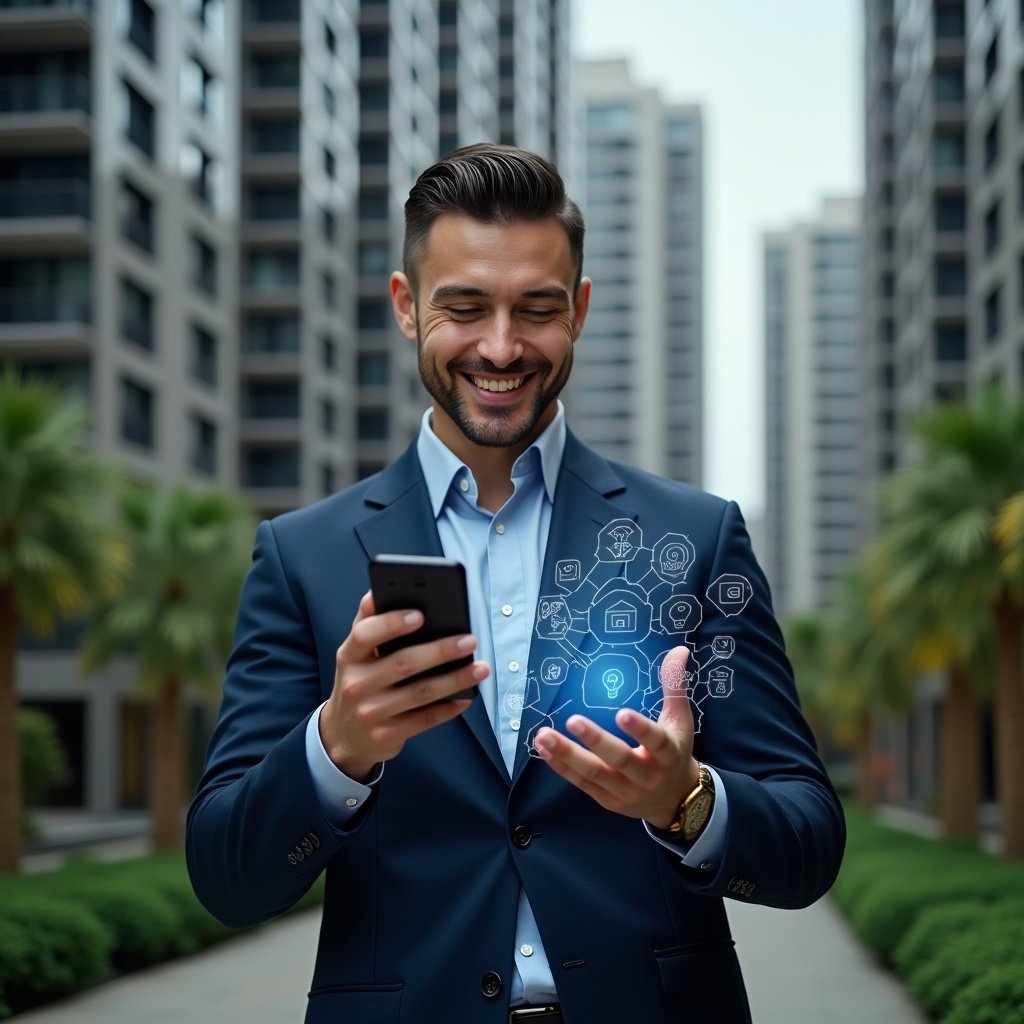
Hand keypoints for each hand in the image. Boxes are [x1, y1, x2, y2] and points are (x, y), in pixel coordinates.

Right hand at [319, 590, 489, 780]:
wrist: (344, 735)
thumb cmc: (360, 681)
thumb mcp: (355, 654)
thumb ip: (368, 623)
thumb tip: (376, 591)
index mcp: (349, 655)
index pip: (365, 634)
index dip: (391, 623)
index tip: (420, 614)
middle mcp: (356, 684)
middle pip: (402, 663)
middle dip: (440, 651)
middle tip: (469, 640)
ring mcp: (371, 713)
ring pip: (420, 693)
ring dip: (454, 679)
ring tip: (481, 668)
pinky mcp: (387, 735)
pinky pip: (425, 720)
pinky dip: (448, 708)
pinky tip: (467, 697)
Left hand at [533, 646, 699, 828]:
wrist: (676, 800)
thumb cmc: (675, 752)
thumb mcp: (679, 721)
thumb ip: (675, 686)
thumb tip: (679, 650)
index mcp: (668, 753)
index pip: (655, 741)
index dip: (640, 729)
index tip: (622, 713)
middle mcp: (646, 774)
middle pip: (619, 759)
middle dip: (595, 741)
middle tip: (573, 720)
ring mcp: (625, 790)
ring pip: (594, 773)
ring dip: (567, 754)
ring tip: (543, 735)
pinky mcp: (607, 800)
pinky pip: (581, 783)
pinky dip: (561, 766)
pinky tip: (543, 749)